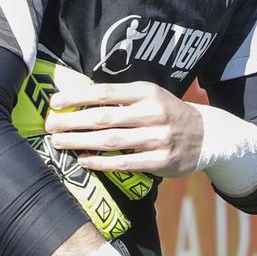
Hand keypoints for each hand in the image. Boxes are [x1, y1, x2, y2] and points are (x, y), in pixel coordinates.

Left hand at [46, 79, 204, 177]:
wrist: (207, 135)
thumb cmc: (168, 113)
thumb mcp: (151, 96)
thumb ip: (122, 98)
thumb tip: (80, 99)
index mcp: (147, 92)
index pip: (105, 93)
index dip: (77, 97)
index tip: (55, 102)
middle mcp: (153, 113)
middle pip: (104, 117)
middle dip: (72, 122)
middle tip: (49, 125)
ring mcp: (157, 139)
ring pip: (111, 140)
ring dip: (80, 141)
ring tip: (58, 142)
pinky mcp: (160, 161)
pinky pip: (124, 163)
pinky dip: (100, 162)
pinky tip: (83, 160)